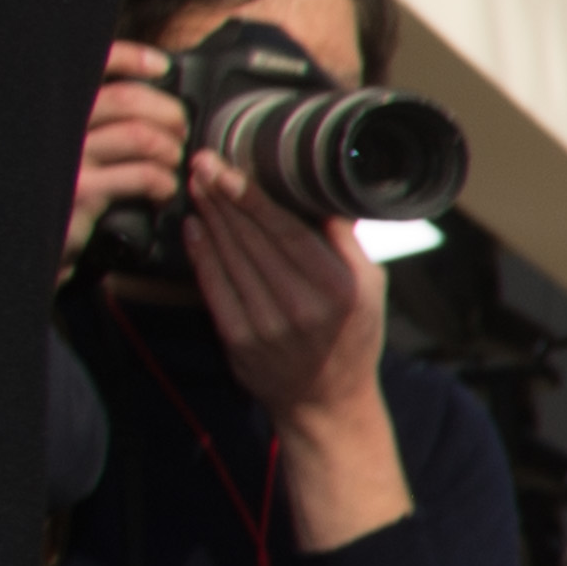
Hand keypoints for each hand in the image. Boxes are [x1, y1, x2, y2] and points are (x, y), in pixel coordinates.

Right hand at [63, 41, 182, 267]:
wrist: (21, 241)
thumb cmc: (50, 191)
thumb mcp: (62, 147)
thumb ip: (91, 120)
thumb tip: (145, 101)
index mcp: (51, 105)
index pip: (92, 65)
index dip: (130, 57)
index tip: (159, 66)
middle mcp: (54, 123)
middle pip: (127, 99)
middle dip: (167, 111)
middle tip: (179, 128)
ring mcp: (67, 157)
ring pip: (141, 136)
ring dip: (170, 149)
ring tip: (171, 162)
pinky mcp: (82, 191)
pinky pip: (143, 175)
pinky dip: (165, 182)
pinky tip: (163, 192)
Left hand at [178, 150, 386, 423]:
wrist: (327, 402)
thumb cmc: (352, 340)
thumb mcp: (372, 290)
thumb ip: (349, 245)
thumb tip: (326, 196)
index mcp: (338, 289)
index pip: (287, 231)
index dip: (252, 197)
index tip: (229, 168)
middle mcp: (301, 306)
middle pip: (252, 238)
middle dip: (223, 196)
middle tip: (203, 162)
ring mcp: (267, 325)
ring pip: (229, 256)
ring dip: (210, 216)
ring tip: (198, 186)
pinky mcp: (239, 339)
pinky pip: (213, 286)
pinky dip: (201, 253)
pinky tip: (194, 226)